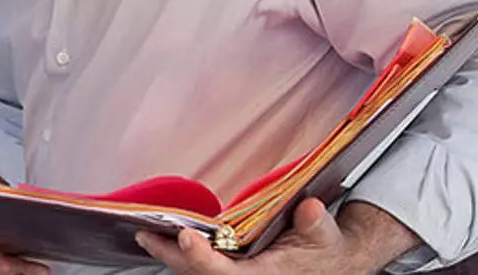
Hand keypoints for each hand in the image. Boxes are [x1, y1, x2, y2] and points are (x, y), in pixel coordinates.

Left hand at [135, 198, 376, 274]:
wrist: (333, 261)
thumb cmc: (327, 246)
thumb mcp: (328, 233)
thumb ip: (316, 224)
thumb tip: (309, 209)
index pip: (228, 274)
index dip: (204, 259)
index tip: (187, 238)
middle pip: (201, 274)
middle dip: (171, 255)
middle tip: (145, 233)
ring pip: (196, 272)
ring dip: (169, 255)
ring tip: (144, 234)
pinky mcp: (230, 271)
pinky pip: (200, 267)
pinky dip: (179, 254)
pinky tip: (161, 240)